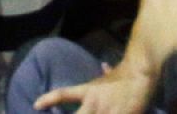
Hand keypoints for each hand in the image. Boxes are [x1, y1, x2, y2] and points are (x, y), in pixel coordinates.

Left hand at [34, 60, 156, 113]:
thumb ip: (105, 73)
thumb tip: (105, 66)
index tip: (35, 105)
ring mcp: (106, 111)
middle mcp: (93, 102)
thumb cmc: (125, 74)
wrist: (140, 72)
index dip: (48, 99)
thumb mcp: (111, 75)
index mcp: (88, 91)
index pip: (64, 94)